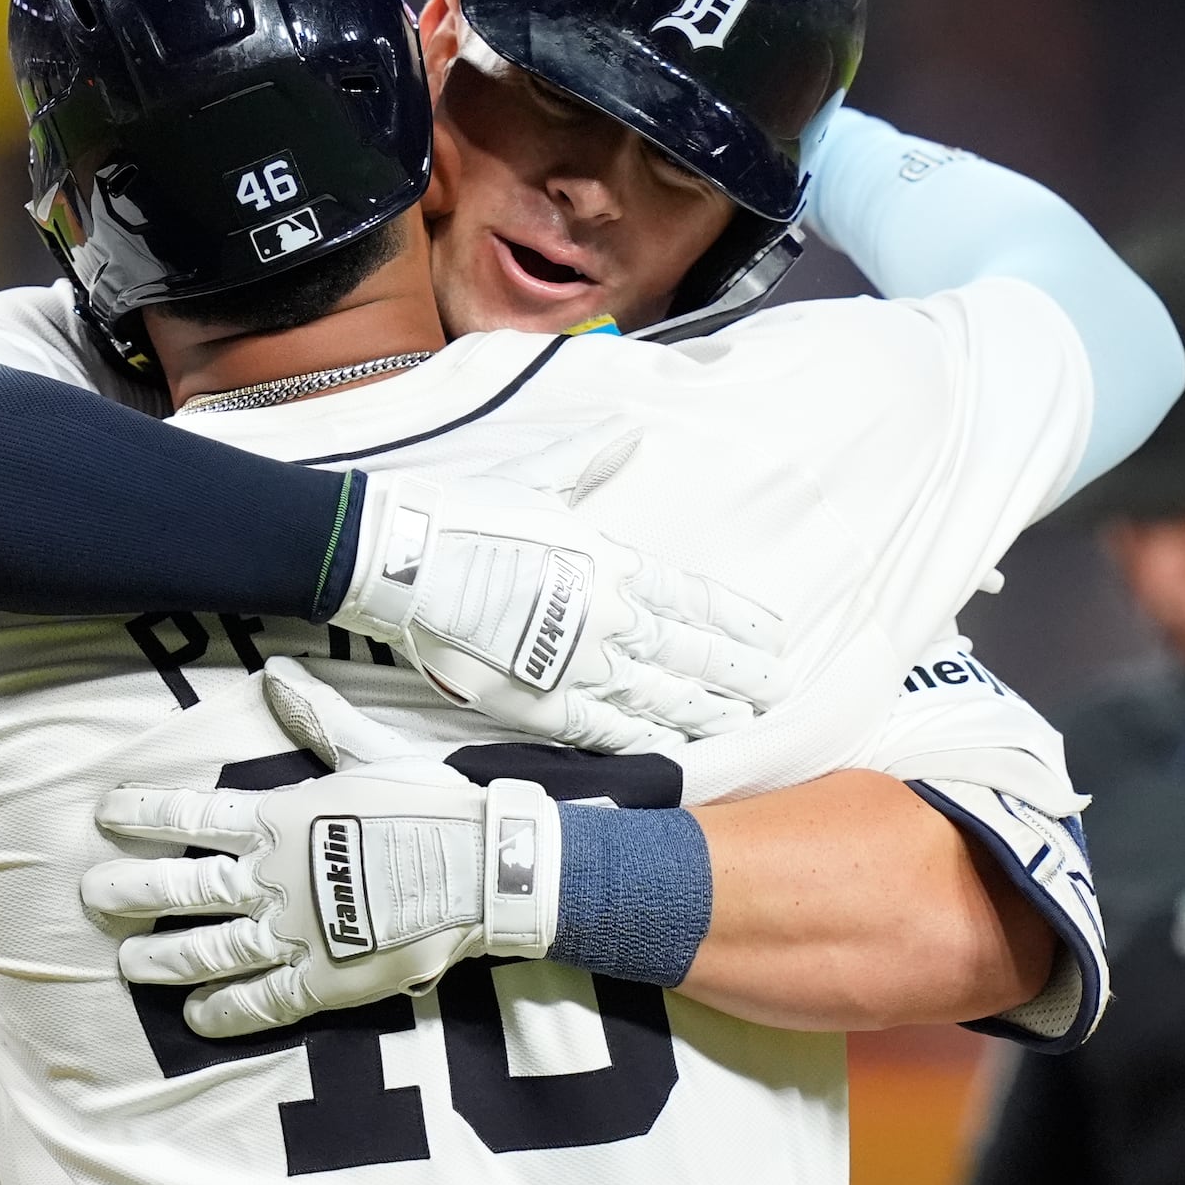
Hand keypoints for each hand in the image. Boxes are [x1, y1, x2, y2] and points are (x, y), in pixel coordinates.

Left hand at [84, 660, 562, 1037]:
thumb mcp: (370, 751)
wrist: (482, 868)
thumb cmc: (431, 803)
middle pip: (182, 886)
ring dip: (164, 957)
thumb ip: (319, 720)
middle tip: (93, 898)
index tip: (104, 814)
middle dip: (132, 891)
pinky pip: (262, 1002)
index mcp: (280, 817)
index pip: (193, 814)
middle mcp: (272, 876)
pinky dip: (226, 1012)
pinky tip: (197, 1018)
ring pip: (209, 949)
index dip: (144, 813)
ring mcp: (293, 933)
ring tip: (129, 965)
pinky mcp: (323, 980)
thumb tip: (277, 673)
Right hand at [330, 425, 780, 752]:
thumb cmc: (468, 513)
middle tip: (779, 691)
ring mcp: (580, 666)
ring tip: (742, 725)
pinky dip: (645, 744)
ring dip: (705, 712)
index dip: (737, 622)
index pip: (695, 599)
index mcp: (614, 563)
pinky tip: (678, 754)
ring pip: (661, 697)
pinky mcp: (542, 705)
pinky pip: (607, 732)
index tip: (772, 637)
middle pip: (693, 654)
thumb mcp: (541, 475)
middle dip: (739, 674)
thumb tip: (630, 430)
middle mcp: (610, 617)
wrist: (405, 561)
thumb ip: (592, 457)